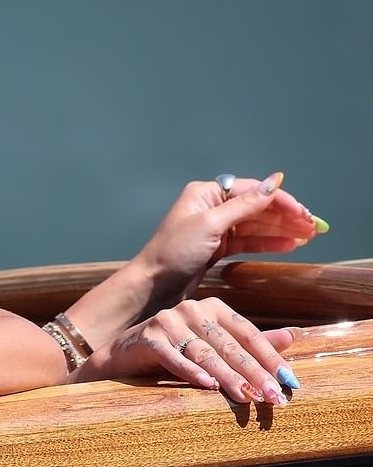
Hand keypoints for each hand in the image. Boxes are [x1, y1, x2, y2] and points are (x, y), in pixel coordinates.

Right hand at [87, 296, 297, 405]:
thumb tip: (293, 336)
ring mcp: (167, 321)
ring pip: (205, 353)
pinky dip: (190, 372)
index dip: (270, 358)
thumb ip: (249, 343)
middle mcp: (191, 309)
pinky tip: (207, 386)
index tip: (290, 382)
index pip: (248, 334)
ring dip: (228, 377)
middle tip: (274, 398)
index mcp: (211, 307)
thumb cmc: (173, 353)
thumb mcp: (213, 346)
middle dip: (254, 374)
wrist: (122, 357)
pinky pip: (173, 357)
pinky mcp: (148, 337)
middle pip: (229, 346)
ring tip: (247, 398)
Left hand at [134, 172, 323, 305]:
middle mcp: (211, 207)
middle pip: (256, 207)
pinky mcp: (216, 249)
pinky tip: (290, 245)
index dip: (280, 200)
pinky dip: (268, 243)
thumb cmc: (174, 252)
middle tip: (313, 227)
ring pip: (255, 226)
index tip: (304, 213)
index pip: (252, 191)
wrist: (152, 285)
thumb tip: (274, 181)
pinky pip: (248, 242)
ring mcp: (214, 229)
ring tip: (308, 236)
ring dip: (281, 230)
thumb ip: (244, 205)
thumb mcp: (210, 225)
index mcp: (206, 194)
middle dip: (285, 216)